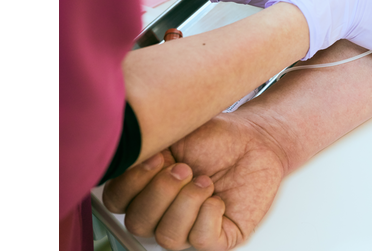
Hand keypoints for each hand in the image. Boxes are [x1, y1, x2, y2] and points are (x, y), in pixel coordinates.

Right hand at [102, 112, 287, 250]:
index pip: (116, 202)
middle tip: (184, 168)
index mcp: (144, 189)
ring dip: (186, 203)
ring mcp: (189, 227)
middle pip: (138, 223)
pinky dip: (208, 216)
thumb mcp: (174, 132)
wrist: (254, 140)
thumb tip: (126, 154)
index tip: (158, 158)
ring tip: (205, 181)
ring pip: (168, 236)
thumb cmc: (214, 137)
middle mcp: (162, 213)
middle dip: (160, 192)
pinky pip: (201, 240)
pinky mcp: (217, 236)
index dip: (132, 183)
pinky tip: (217, 198)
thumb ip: (146, 144)